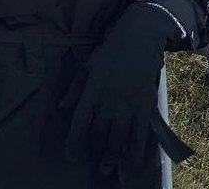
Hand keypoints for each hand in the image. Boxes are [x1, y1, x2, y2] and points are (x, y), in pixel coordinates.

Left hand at [61, 3, 171, 172]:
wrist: (140, 37)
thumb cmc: (112, 50)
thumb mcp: (89, 65)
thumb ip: (76, 87)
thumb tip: (62, 106)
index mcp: (93, 91)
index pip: (80, 122)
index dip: (74, 141)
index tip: (70, 156)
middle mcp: (109, 101)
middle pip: (101, 134)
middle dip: (97, 152)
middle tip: (98, 166)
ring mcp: (128, 103)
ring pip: (120, 136)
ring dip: (115, 155)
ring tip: (111, 169)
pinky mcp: (145, 103)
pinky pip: (142, 130)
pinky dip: (138, 147)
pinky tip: (136, 160)